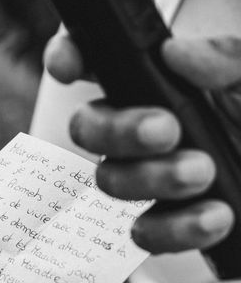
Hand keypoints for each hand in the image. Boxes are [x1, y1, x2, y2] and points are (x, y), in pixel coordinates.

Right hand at [44, 31, 239, 252]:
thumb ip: (222, 58)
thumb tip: (174, 54)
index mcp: (147, 77)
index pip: (87, 58)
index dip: (65, 57)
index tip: (70, 68)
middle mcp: (134, 122)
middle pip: (85, 126)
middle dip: (115, 131)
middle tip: (166, 129)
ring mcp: (145, 172)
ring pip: (108, 179)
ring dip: (151, 178)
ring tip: (203, 170)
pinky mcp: (167, 218)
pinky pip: (145, 232)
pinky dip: (176, 228)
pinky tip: (216, 214)